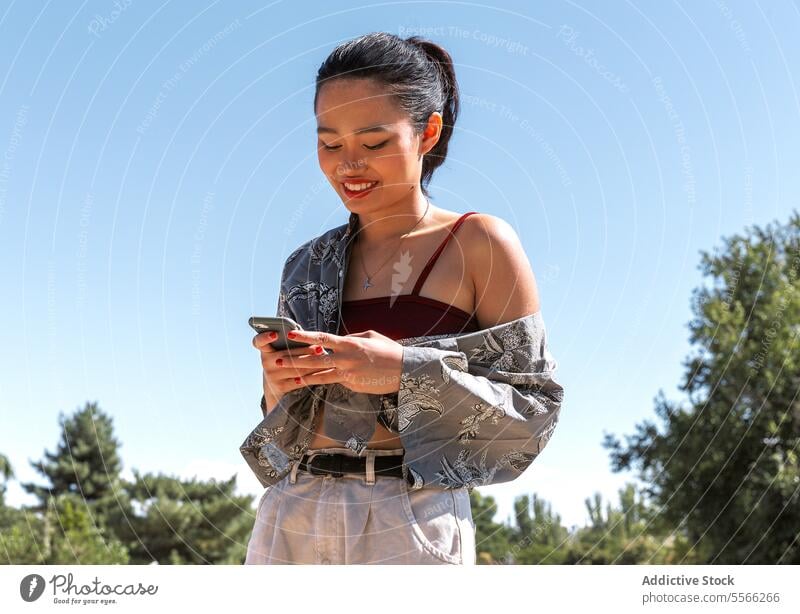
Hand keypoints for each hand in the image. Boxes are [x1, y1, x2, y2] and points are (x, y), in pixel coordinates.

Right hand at [252, 331, 331, 413]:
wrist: (277, 388)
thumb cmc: (285, 362)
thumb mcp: (282, 352)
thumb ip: (290, 343)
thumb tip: (307, 336)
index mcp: (265, 350)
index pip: (258, 342)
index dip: (264, 337)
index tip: (274, 334)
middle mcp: (266, 363)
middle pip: (286, 355)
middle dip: (305, 351)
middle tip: (319, 348)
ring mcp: (271, 376)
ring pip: (295, 368)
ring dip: (312, 363)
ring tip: (325, 359)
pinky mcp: (280, 387)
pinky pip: (298, 380)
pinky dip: (312, 375)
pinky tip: (321, 373)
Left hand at [278, 328, 402, 394]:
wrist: (404, 370)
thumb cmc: (388, 350)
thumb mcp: (370, 336)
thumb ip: (351, 338)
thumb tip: (339, 340)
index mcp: (349, 343)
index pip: (321, 338)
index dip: (304, 336)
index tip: (290, 334)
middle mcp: (345, 359)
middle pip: (314, 360)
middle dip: (294, 360)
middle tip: (277, 361)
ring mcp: (348, 374)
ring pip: (320, 376)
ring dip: (302, 376)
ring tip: (288, 377)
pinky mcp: (352, 385)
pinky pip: (335, 382)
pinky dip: (320, 382)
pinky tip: (307, 383)